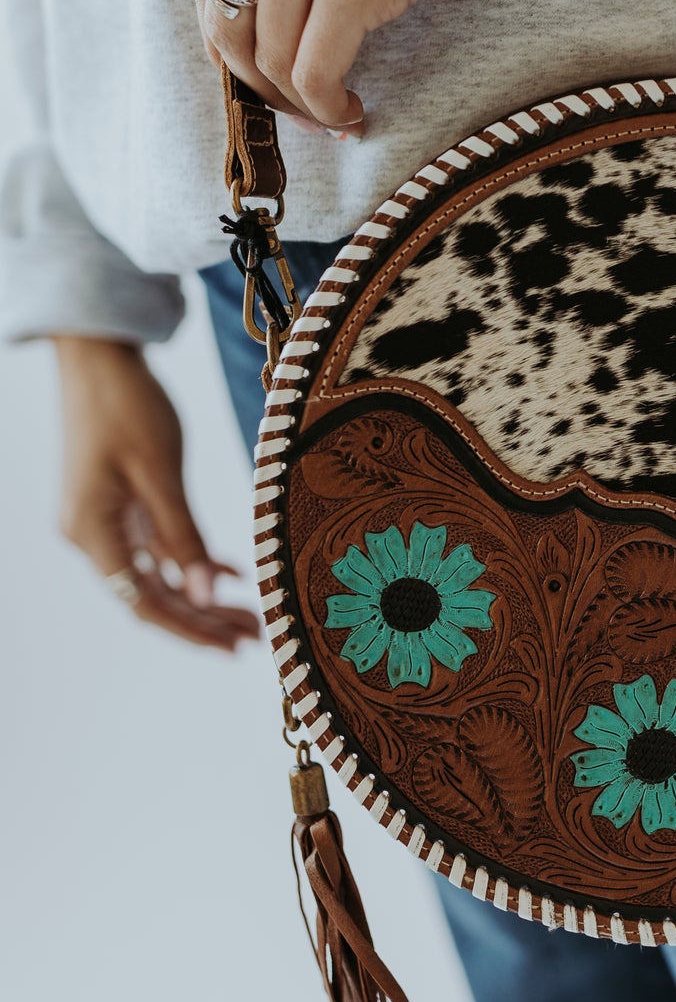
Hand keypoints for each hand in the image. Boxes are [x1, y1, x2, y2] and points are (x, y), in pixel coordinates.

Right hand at [52, 338, 258, 652]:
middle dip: (205, 619)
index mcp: (92, 534)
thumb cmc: (126, 405)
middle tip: (256, 636)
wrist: (98, 354)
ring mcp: (105, 519)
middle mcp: (92, 535)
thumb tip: (206, 593)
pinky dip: (193, 560)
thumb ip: (183, 535)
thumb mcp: (161, 472)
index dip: (192, 630)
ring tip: (252, 612)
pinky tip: (232, 574)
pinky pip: (157, 546)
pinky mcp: (120, 501)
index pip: (145, 603)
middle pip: (153, 595)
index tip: (236, 647)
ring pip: (158, 574)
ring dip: (203, 594)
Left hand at [189, 0, 591, 130]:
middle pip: (224, 20)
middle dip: (256, 77)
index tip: (265, 60)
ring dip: (296, 100)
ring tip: (330, 110)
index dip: (232, 29)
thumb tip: (244, 14)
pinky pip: (313, 75)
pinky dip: (328, 108)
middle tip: (295, 101)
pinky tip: (352, 112)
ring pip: (267, 58)